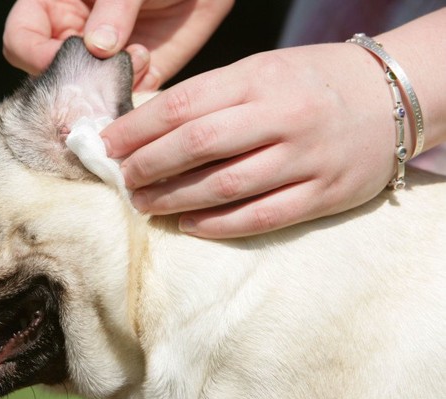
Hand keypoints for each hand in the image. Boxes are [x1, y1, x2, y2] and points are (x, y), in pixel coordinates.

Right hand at [3, 0, 232, 89]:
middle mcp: (72, 37)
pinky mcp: (130, 80)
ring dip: (104, 87)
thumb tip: (98, 47)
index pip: (20, 39)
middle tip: (99, 75)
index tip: (62, 60)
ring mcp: (100, 64)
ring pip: (82, 96)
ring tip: (136, 58)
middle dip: (71, 81)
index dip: (34, 54)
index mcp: (55, 5)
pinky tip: (147, 68)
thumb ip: (113, 8)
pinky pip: (117, 102)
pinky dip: (129, 95)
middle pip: (46, 77)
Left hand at [101, 43, 399, 237]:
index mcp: (260, 78)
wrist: (392, 98)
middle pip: (197, 146)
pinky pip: (261, 216)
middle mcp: (282, 115)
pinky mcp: (323, 194)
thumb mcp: (263, 72)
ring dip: (174, 199)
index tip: (108, 146)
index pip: (182, 105)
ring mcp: (305, 157)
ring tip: (143, 204)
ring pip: (225, 186)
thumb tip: (150, 131)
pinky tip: (188, 225)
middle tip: (121, 179)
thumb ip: (214, 98)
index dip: (137, 129)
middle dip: (148, 166)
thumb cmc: (312, 83)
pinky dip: (218, 224)